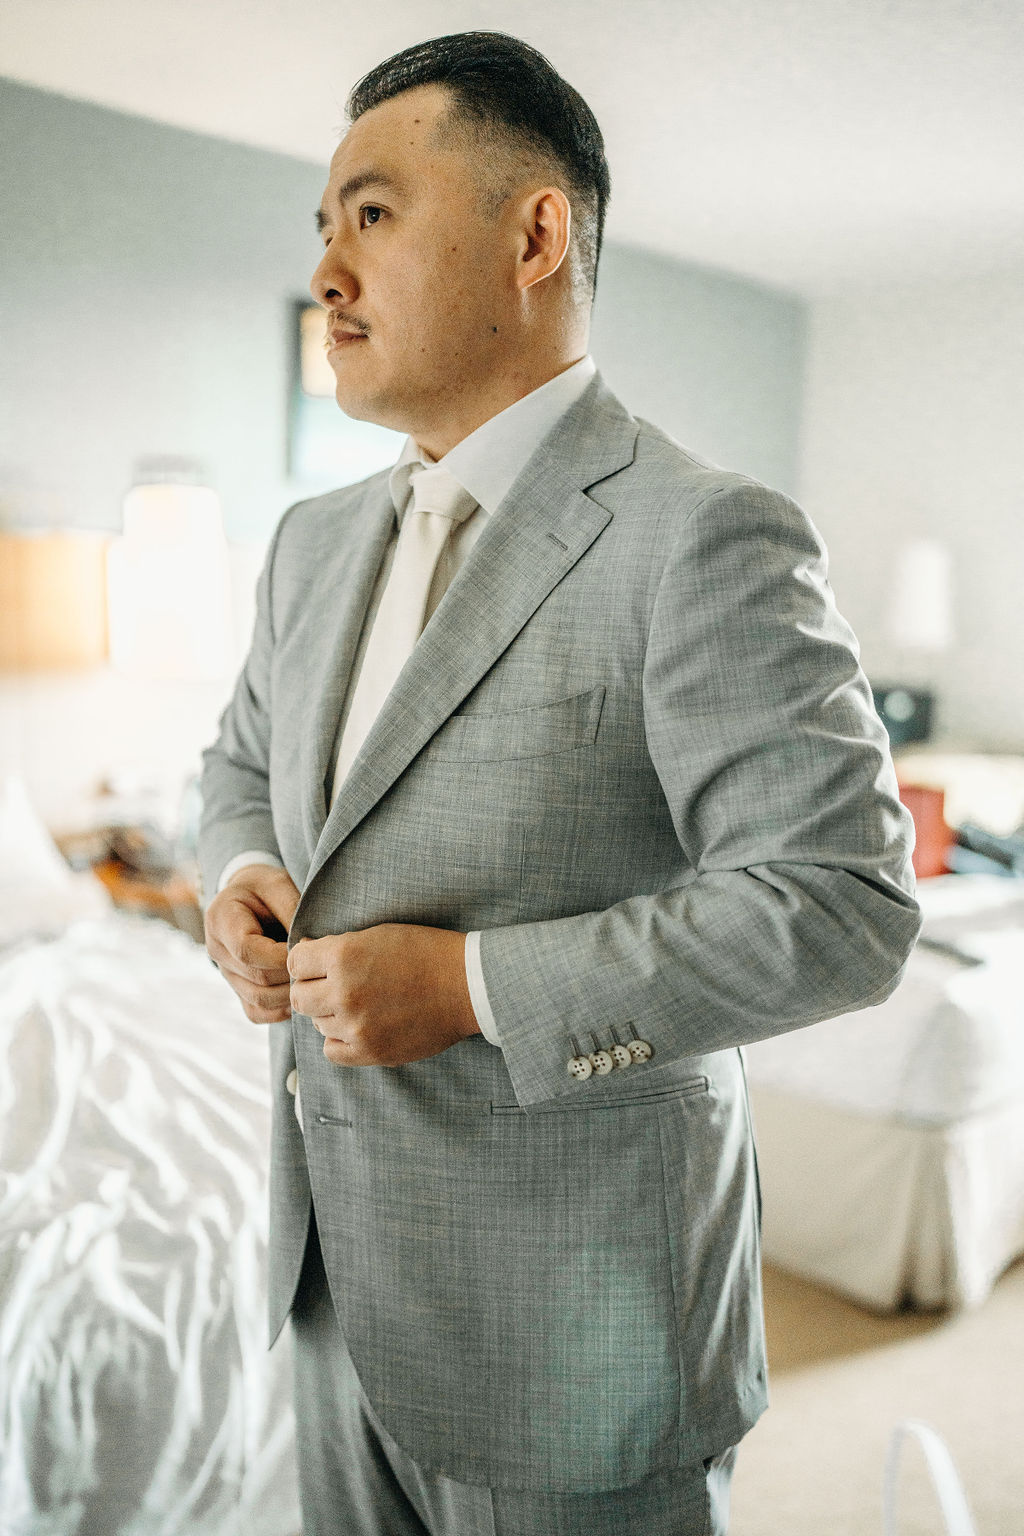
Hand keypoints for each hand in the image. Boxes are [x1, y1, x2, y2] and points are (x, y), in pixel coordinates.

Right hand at [204, 864, 300, 1022]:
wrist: (246, 897)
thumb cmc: (264, 887)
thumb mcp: (278, 884)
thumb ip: (291, 909)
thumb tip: (307, 945)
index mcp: (221, 920)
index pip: (246, 950)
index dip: (280, 956)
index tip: (308, 948)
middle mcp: (216, 951)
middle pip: (256, 978)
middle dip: (291, 974)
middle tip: (319, 966)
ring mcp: (225, 974)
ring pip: (258, 999)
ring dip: (290, 995)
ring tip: (314, 979)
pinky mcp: (237, 989)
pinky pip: (256, 1012)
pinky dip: (281, 1010)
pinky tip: (300, 994)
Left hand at [287, 923, 479, 1065]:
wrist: (467, 985)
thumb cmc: (425, 952)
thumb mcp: (378, 934)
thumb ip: (336, 947)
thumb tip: (301, 955)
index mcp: (344, 955)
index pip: (295, 962)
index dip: (307, 961)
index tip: (320, 964)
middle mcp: (344, 992)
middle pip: (299, 997)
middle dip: (312, 989)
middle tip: (335, 986)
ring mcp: (356, 1025)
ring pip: (317, 1023)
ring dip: (330, 1013)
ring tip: (361, 1003)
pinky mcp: (370, 1051)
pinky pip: (331, 1051)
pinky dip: (340, 1040)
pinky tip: (359, 1027)